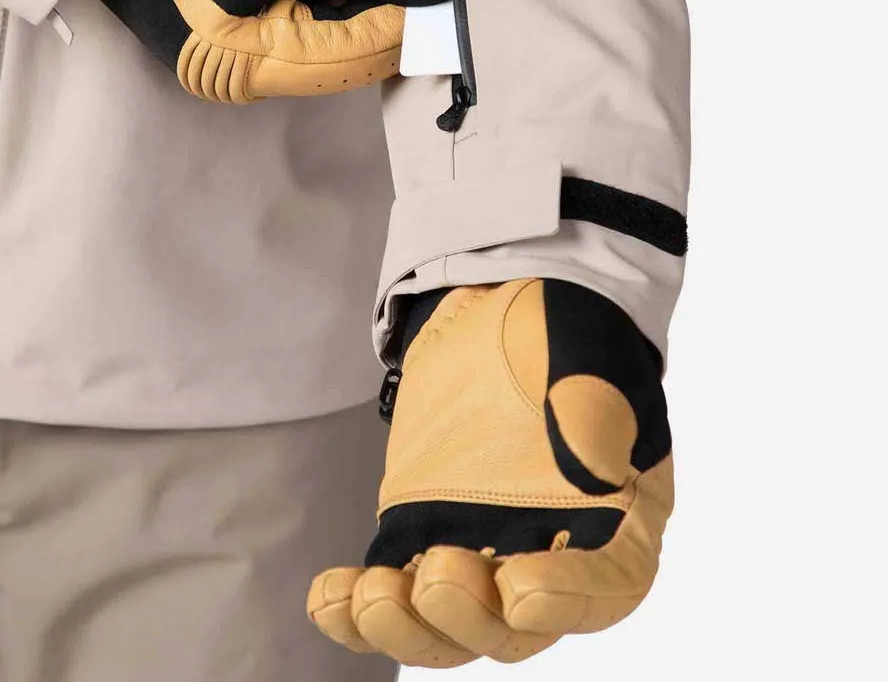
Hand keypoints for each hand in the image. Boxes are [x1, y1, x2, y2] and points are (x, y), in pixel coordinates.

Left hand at [308, 278, 672, 667]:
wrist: (499, 314)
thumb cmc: (557, 332)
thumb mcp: (584, 352)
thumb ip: (592, 406)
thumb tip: (597, 467)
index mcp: (615, 514)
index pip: (608, 585)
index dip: (568, 600)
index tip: (521, 588)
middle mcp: (551, 549)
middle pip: (518, 628)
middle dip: (472, 616)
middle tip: (437, 571)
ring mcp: (484, 547)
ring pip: (451, 625)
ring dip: (408, 627)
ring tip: (371, 594)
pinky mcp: (424, 533)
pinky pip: (394, 592)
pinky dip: (358, 611)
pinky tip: (329, 597)